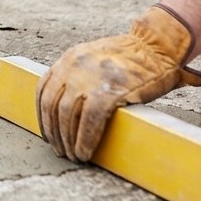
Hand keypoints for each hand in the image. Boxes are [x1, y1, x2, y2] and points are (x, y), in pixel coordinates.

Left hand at [37, 5, 200, 161]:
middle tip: (61, 151)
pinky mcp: (110, 90)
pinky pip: (89, 121)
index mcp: (69, 58)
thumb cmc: (132, 57)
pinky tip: (85, 153)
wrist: (157, 44)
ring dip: (67, 140)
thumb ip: (80, 76)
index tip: (48, 133)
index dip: (43, 116)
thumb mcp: (96, 57)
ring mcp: (90, 78)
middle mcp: (73, 66)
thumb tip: (71, 108)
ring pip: (66, 115)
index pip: (44, 90)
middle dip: (54, 133)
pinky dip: (85, 140)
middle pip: (52, 106)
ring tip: (74, 155)